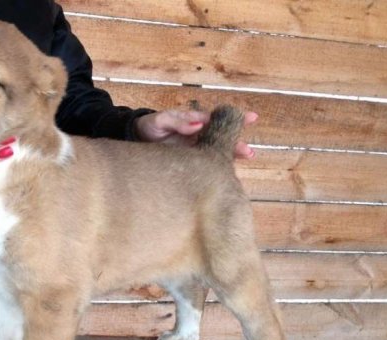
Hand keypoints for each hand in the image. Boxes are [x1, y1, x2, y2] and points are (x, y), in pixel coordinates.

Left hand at [133, 108, 257, 158]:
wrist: (135, 140)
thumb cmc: (150, 127)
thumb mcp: (161, 121)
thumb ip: (178, 121)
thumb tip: (198, 124)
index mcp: (194, 122)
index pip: (217, 120)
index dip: (234, 119)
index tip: (251, 118)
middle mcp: (198, 136)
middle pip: (221, 139)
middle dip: (236, 144)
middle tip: (249, 151)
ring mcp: (194, 151)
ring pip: (216, 153)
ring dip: (230, 157)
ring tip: (246, 159)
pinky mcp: (189, 163)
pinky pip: (205, 166)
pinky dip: (216, 169)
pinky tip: (226, 175)